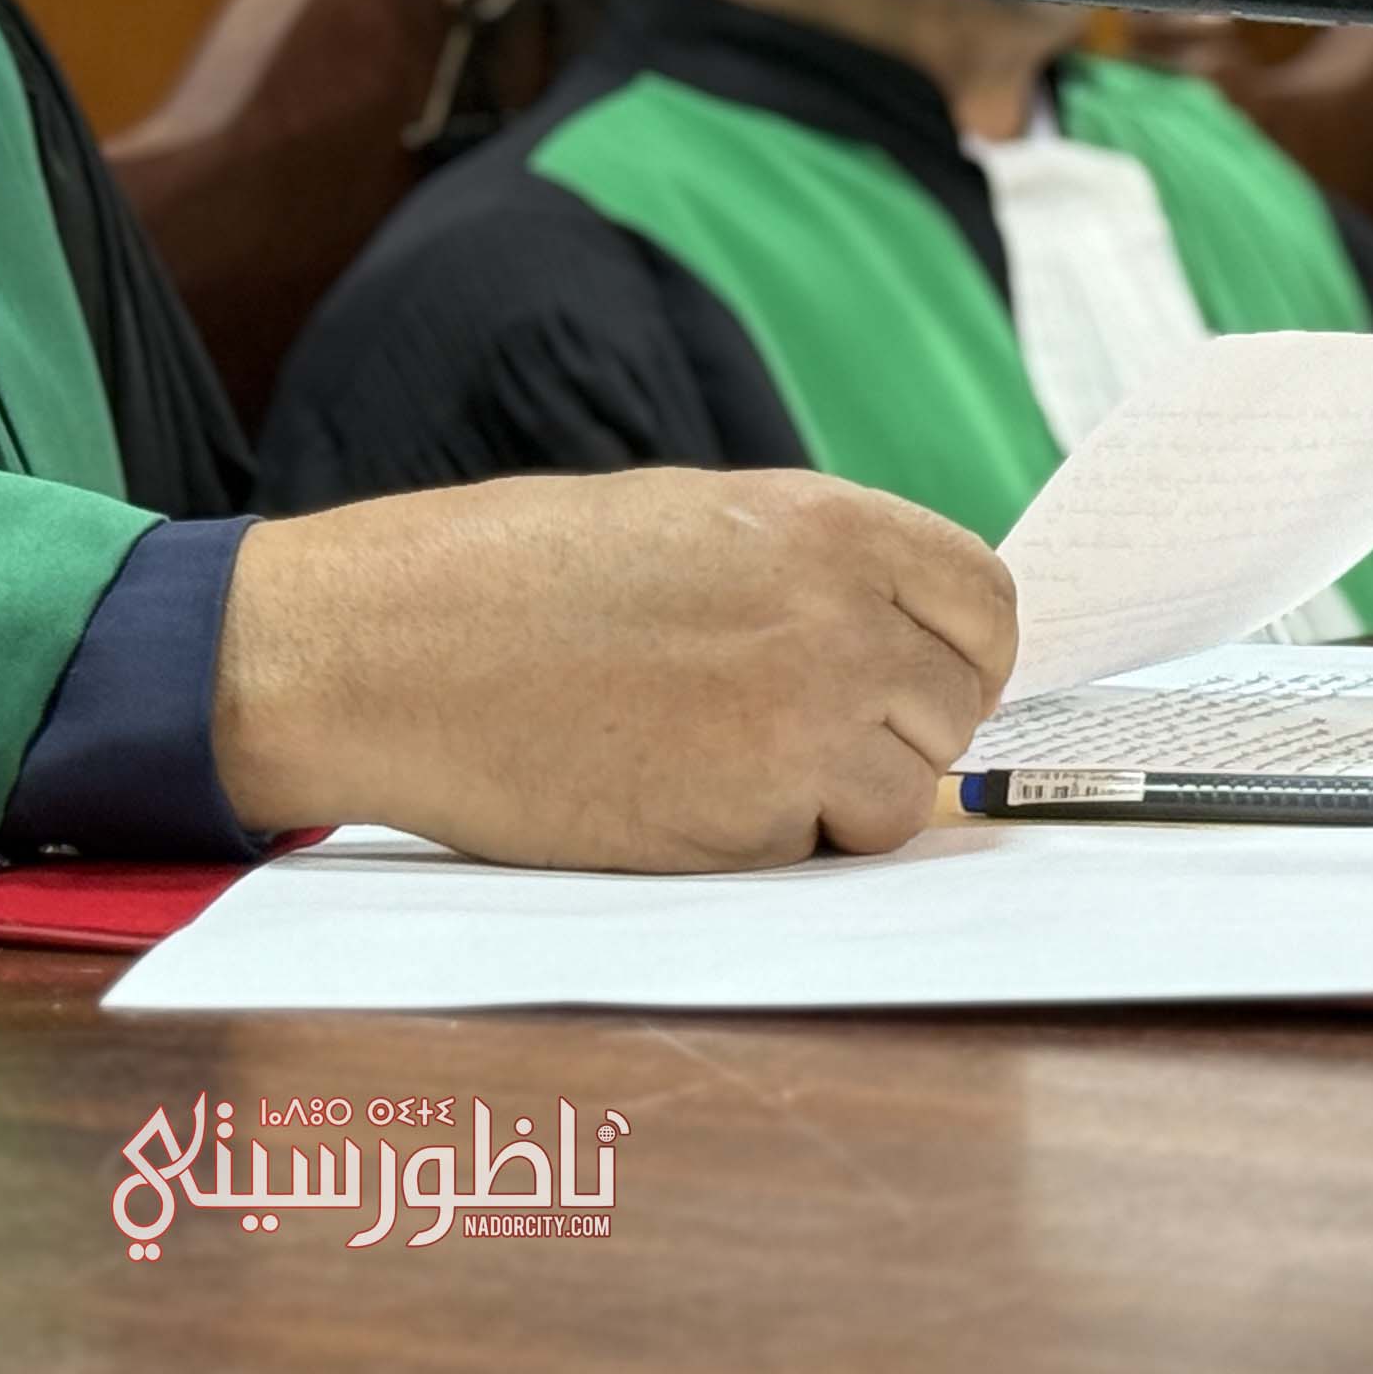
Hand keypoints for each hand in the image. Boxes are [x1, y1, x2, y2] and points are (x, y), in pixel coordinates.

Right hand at [208, 467, 1014, 869]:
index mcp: (826, 526)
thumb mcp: (691, 521)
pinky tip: (670, 790)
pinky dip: (763, 841)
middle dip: (892, 730)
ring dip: (833, 797)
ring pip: (898, 800)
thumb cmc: (514, 575)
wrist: (385, 648)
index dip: (957, 651)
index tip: (912, 676)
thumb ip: (813, 572)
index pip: (987, 606)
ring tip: (717, 754)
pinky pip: (810, 852)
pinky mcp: (743, 829)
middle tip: (788, 725)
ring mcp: (796, 733)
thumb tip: (909, 645)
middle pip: (955, 711)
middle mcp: (835, 623)